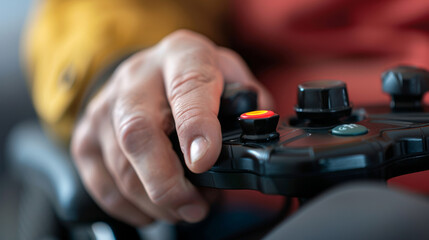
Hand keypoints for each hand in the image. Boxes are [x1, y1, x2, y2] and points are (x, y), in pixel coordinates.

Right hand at [71, 30, 273, 224]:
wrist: (150, 72)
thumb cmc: (194, 78)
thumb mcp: (230, 77)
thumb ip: (247, 104)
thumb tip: (253, 136)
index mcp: (181, 57)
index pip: (187, 87)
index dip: (195, 126)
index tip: (204, 160)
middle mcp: (137, 79)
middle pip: (138, 133)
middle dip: (166, 182)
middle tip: (194, 207)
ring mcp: (105, 108)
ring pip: (120, 166)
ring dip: (155, 201)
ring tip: (184, 207)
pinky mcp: (86, 136)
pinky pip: (101, 184)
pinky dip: (130, 207)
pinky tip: (154, 207)